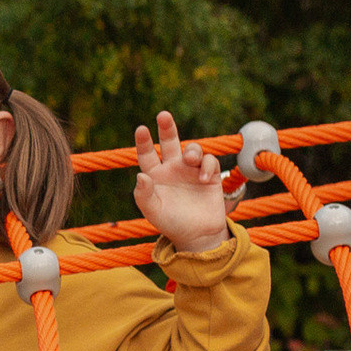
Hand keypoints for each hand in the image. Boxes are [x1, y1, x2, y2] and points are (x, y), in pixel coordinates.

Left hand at [134, 110, 229, 253]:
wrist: (197, 235)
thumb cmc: (170, 223)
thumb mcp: (152, 211)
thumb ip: (143, 195)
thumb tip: (140, 175)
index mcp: (154, 175)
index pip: (147, 154)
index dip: (144, 142)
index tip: (141, 128)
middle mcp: (172, 169)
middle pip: (169, 142)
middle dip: (167, 127)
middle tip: (163, 115)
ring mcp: (191, 171)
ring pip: (192, 149)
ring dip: (192, 150)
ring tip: (192, 160)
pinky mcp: (209, 175)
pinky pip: (209, 161)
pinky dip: (207, 167)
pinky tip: (204, 180)